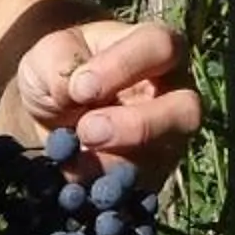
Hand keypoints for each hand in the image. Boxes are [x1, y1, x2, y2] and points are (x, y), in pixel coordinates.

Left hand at [7, 17, 200, 186]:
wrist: (48, 113)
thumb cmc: (58, 71)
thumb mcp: (47, 55)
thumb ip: (61, 62)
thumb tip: (80, 90)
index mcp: (153, 46)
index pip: (160, 47)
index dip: (124, 66)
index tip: (81, 87)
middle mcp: (174, 92)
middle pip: (186, 110)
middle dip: (137, 126)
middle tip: (88, 131)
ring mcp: (169, 138)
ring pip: (164, 156)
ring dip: (114, 160)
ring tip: (73, 156)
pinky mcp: (153, 174)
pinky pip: (141, 187)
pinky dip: (105, 186)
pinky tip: (75, 177)